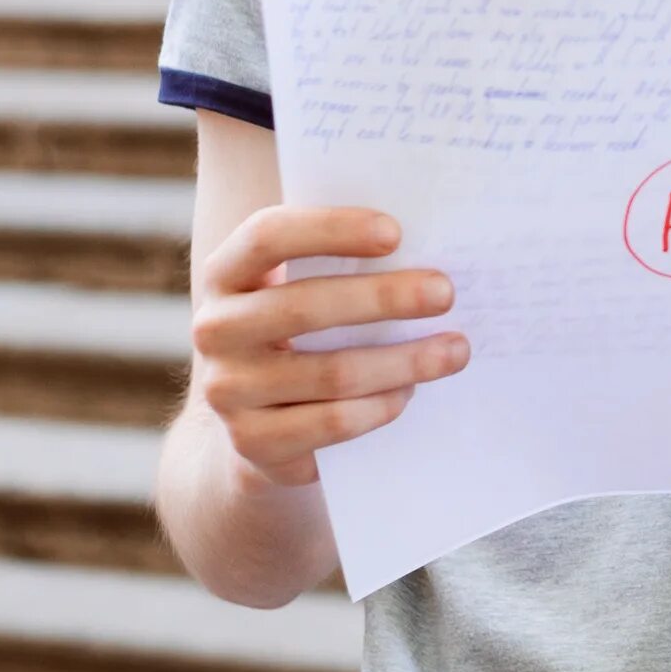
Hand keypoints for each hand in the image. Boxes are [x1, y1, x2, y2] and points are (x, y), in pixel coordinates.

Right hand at [188, 205, 468, 488]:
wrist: (260, 422)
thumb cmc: (304, 330)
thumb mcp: (307, 286)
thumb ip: (346, 259)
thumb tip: (433, 239)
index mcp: (226, 274)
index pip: (268, 236)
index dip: (330, 229)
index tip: (396, 233)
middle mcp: (215, 329)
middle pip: (304, 306)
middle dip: (385, 297)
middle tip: (446, 293)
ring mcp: (227, 390)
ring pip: (330, 372)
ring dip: (404, 360)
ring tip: (455, 350)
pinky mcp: (252, 442)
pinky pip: (329, 423)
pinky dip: (379, 407)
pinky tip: (410, 393)